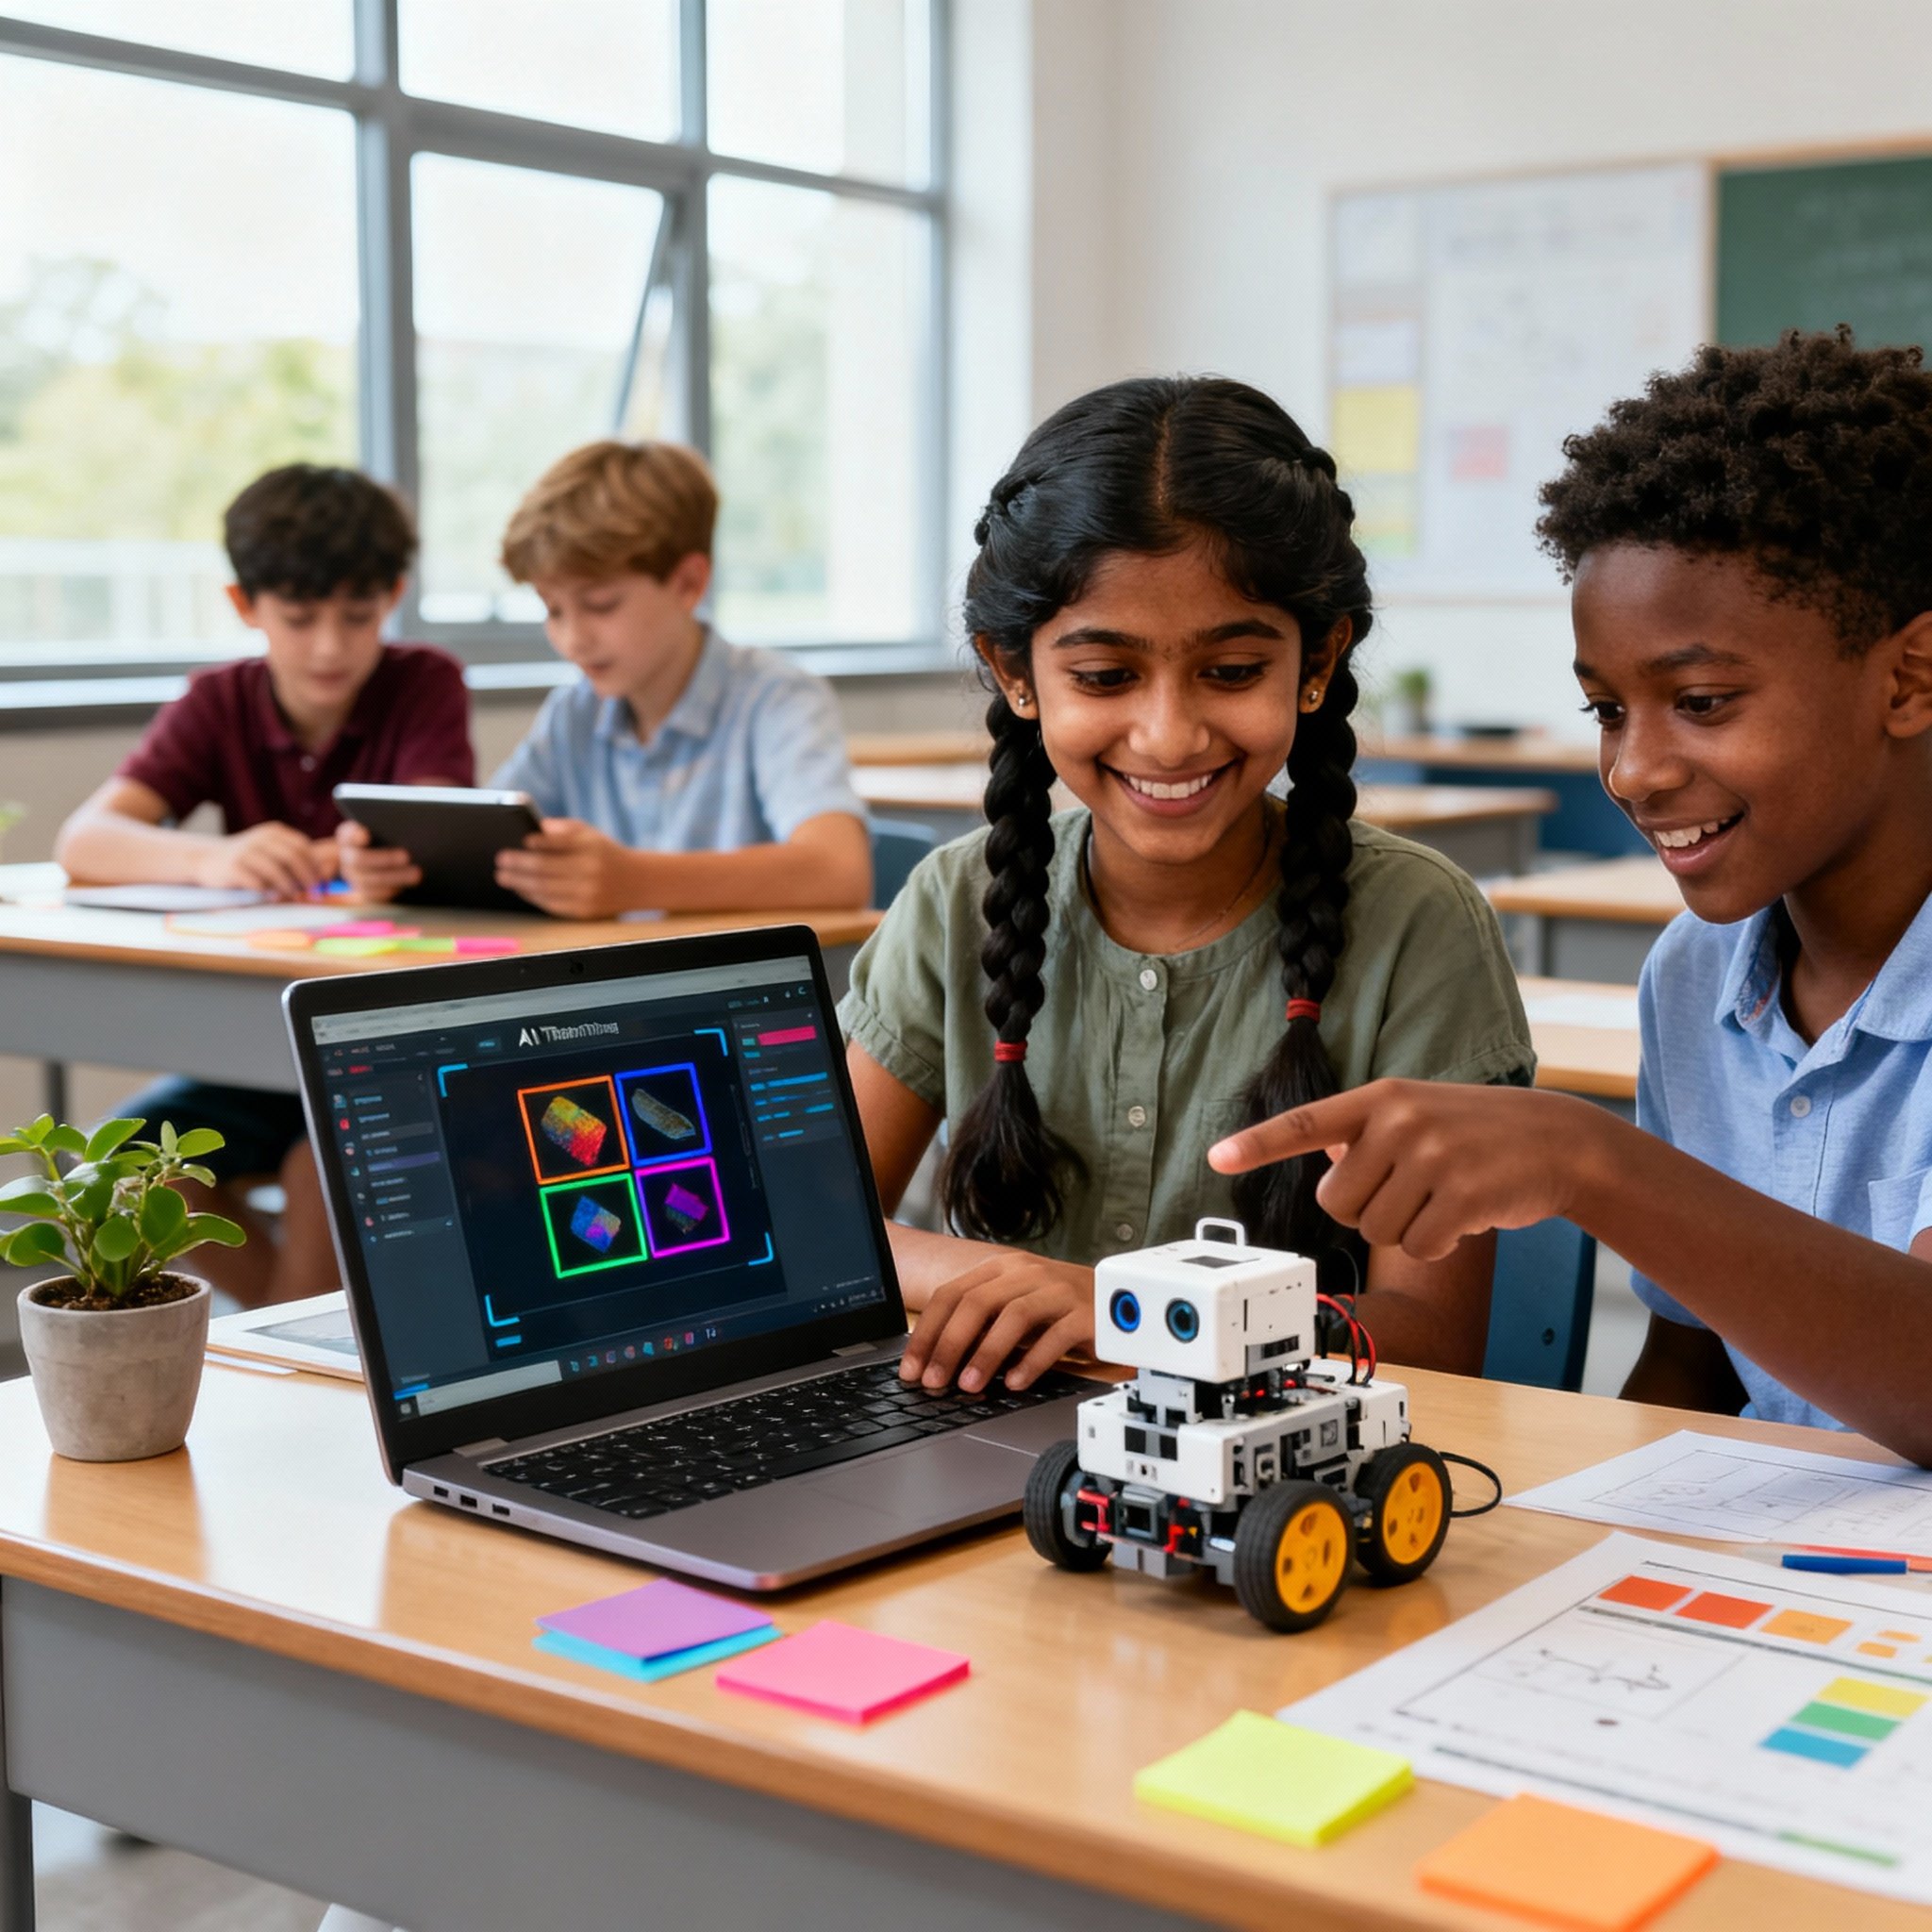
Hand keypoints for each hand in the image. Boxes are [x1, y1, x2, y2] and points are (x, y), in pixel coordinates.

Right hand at [195, 821, 333, 898]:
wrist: (208, 860)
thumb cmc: (248, 860)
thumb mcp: (270, 851)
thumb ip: (294, 859)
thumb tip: (325, 877)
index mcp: (273, 833)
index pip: (302, 846)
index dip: (315, 865)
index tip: (322, 883)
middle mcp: (260, 838)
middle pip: (292, 856)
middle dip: (306, 877)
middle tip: (313, 893)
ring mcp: (244, 851)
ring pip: (275, 869)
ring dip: (289, 886)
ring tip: (295, 897)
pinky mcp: (232, 867)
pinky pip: (256, 881)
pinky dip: (268, 892)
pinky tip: (273, 898)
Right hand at [335, 819, 419, 903]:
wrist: (378, 854)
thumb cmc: (385, 836)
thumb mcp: (383, 827)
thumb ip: (388, 825)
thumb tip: (405, 825)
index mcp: (348, 836)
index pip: (347, 834)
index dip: (354, 835)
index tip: (365, 835)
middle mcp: (346, 856)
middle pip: (359, 860)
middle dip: (384, 858)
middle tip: (406, 856)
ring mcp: (353, 875)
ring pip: (368, 881)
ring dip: (394, 878)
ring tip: (417, 874)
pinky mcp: (364, 891)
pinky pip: (374, 895)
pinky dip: (391, 890)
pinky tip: (407, 885)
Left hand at [494, 818, 639, 918]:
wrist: (638, 881)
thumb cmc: (604, 853)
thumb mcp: (590, 834)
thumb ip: (563, 829)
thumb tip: (536, 831)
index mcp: (591, 847)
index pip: (560, 842)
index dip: (539, 842)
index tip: (522, 841)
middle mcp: (590, 870)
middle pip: (546, 867)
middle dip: (519, 864)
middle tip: (501, 860)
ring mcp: (587, 893)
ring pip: (545, 888)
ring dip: (519, 882)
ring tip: (503, 876)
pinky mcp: (584, 911)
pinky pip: (551, 904)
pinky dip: (533, 897)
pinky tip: (521, 889)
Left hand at [899, 1251, 1094, 1392]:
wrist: (1123, 1299)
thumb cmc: (1061, 1308)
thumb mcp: (1016, 1308)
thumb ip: (983, 1326)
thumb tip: (939, 1363)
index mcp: (1002, 1268)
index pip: (952, 1294)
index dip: (927, 1333)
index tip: (912, 1368)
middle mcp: (1027, 1273)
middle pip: (976, 1303)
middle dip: (948, 1345)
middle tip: (933, 1381)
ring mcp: (1058, 1290)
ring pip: (1013, 1317)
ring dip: (985, 1354)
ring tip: (968, 1385)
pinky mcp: (1086, 1314)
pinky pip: (1054, 1337)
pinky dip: (1031, 1361)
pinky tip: (1015, 1383)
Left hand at [1209, 1079, 1602, 1260]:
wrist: (1558, 1140)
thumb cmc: (1475, 1131)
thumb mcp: (1416, 1112)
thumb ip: (1365, 1132)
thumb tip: (1320, 1153)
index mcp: (1381, 1099)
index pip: (1306, 1122)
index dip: (1258, 1144)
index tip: (1216, 1158)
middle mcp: (1401, 1122)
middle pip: (1336, 1202)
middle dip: (1365, 1210)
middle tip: (1407, 1191)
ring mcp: (1433, 1157)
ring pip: (1376, 1230)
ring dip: (1406, 1229)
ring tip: (1441, 1197)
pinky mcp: (1464, 1195)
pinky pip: (1419, 1245)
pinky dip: (1436, 1245)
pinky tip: (1462, 1217)